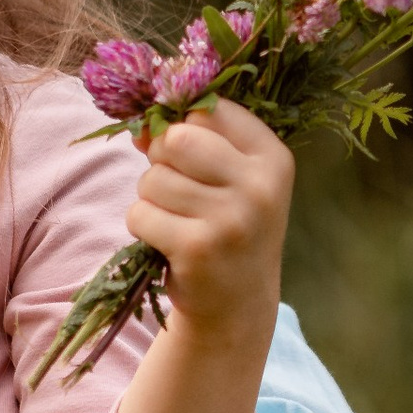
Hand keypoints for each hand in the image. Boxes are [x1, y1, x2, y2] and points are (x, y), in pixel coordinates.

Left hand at [127, 103, 293, 349]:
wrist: (237, 302)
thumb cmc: (227, 225)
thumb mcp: (227, 178)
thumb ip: (191, 140)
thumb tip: (138, 123)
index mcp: (273, 158)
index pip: (209, 110)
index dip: (184, 127)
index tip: (190, 153)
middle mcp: (259, 186)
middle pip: (176, 138)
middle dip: (162, 160)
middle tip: (179, 191)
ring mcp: (231, 219)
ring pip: (152, 178)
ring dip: (152, 198)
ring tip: (180, 221)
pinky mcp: (197, 248)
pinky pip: (140, 213)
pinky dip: (143, 226)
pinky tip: (169, 242)